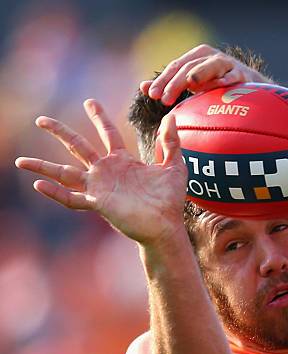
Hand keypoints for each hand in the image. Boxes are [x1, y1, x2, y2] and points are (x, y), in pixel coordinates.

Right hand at [15, 100, 186, 243]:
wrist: (166, 226)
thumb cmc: (170, 200)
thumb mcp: (174, 166)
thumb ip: (171, 142)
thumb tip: (170, 116)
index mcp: (123, 161)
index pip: (107, 133)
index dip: (99, 117)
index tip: (89, 101)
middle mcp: (106, 172)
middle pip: (78, 146)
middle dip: (59, 132)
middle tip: (41, 119)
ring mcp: (99, 188)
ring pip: (65, 173)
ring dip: (43, 167)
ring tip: (21, 161)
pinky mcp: (98, 203)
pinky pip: (71, 198)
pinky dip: (54, 192)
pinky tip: (38, 185)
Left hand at [141, 44, 269, 105]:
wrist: (247, 88)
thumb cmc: (214, 87)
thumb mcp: (190, 86)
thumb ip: (168, 85)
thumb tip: (143, 87)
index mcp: (195, 58)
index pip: (174, 68)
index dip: (162, 80)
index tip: (152, 95)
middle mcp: (209, 57)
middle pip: (189, 68)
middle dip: (175, 83)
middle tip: (164, 100)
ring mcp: (226, 64)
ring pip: (211, 65)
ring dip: (200, 73)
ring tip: (190, 83)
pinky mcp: (242, 74)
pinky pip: (233, 76)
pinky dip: (226, 79)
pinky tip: (219, 86)